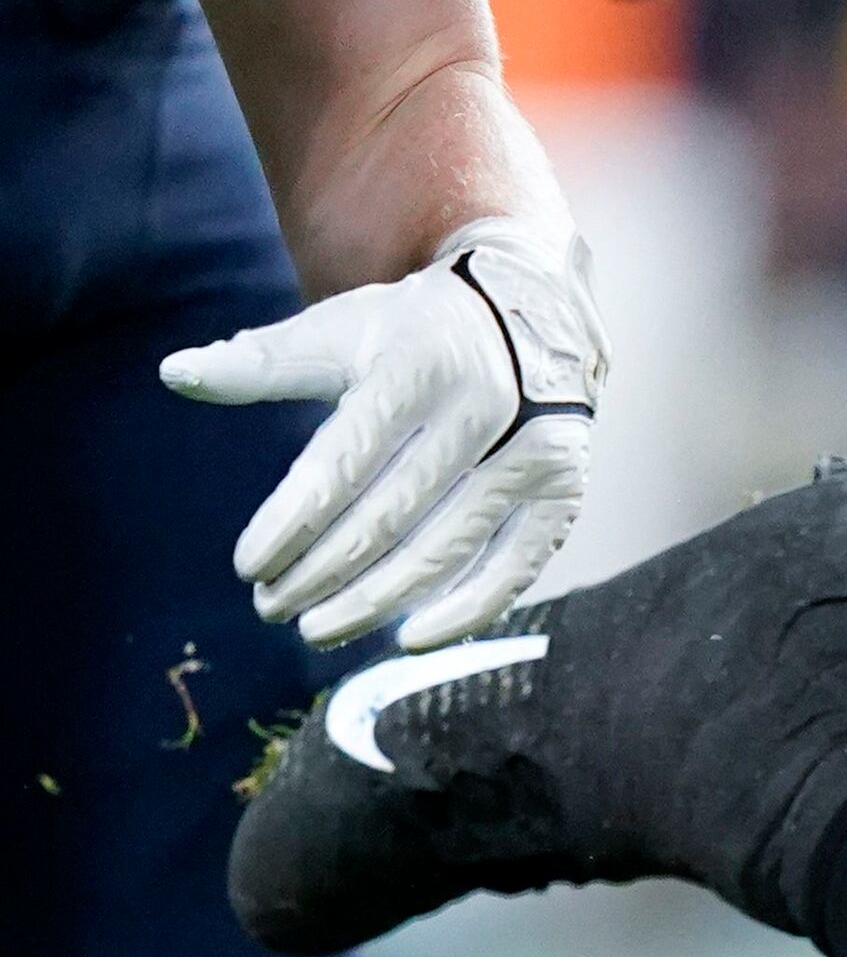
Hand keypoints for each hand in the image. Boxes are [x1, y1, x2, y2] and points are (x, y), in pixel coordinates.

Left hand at [162, 220, 601, 649]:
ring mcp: (530, 455)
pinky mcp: (563, 490)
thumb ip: (262, 362)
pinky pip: (516, 567)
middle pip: (386, 518)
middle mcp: (481, 412)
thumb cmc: (412, 336)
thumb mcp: (339, 333)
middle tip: (271, 606)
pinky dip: (465, 610)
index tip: (249, 565)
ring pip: (444, 551)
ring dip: (375, 602)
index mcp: (414, 368)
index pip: (340, 465)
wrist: (530, 317)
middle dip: (321, 572)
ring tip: (318, 627)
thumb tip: (174, 375)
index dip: (291, 524)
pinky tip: (409, 639)